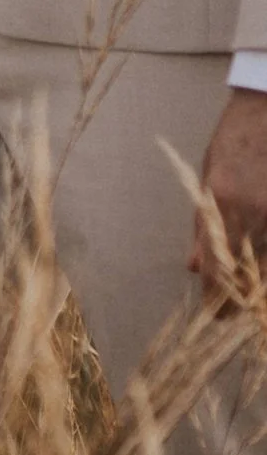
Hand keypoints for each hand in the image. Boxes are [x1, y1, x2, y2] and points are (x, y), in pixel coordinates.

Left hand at [194, 89, 266, 299]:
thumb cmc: (234, 141)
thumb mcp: (207, 179)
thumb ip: (201, 226)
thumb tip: (194, 267)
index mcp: (222, 202)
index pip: (217, 268)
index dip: (216, 299)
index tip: (217, 313)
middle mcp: (253, 211)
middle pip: (250, 276)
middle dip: (241, 298)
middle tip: (233, 311)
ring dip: (258, 282)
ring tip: (249, 289)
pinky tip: (261, 262)